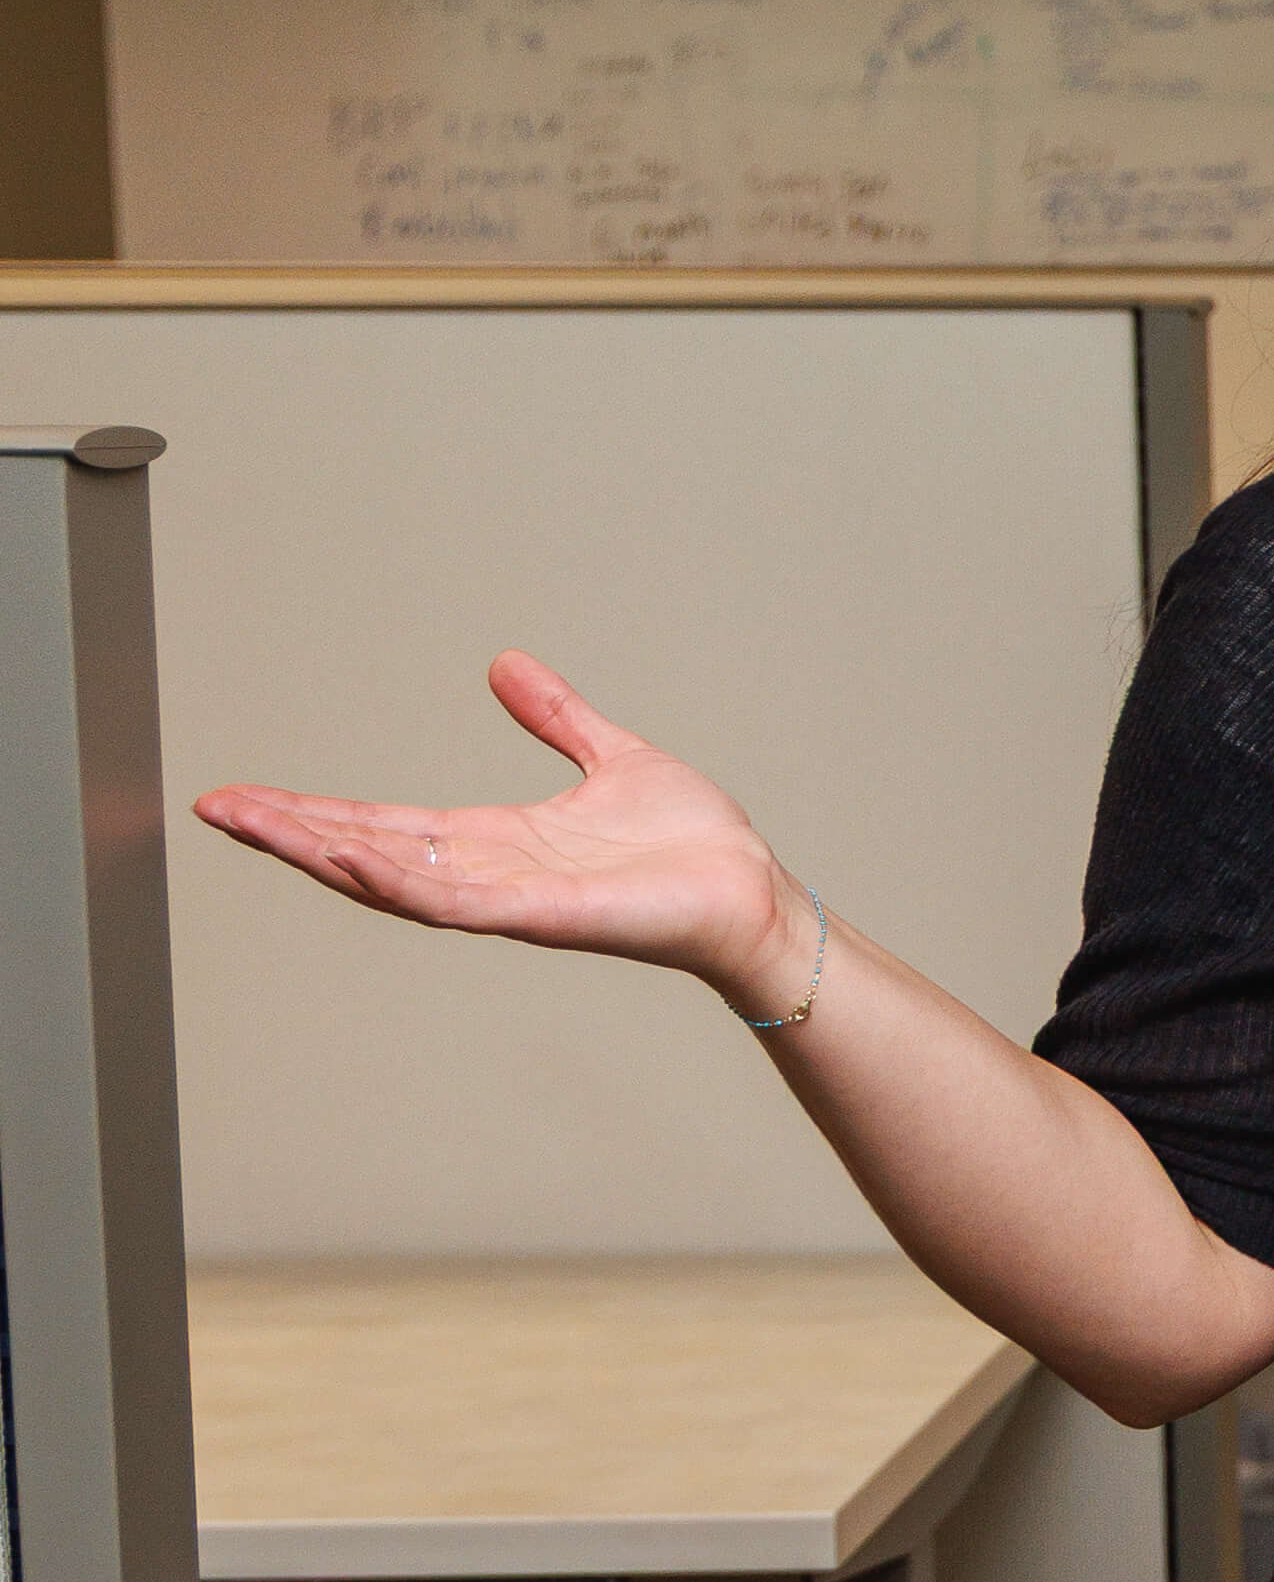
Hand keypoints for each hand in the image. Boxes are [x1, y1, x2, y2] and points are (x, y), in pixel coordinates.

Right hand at [193, 650, 799, 1008]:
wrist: (750, 889)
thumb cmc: (691, 843)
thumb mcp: (610, 758)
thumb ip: (556, 717)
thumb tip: (505, 665)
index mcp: (496, 839)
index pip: (382, 823)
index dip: (313, 810)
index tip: (245, 795)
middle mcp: (490, 873)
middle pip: (367, 851)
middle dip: (291, 832)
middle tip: (215, 808)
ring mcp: (512, 899)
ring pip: (395, 878)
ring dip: (323, 852)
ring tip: (254, 826)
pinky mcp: (546, 916)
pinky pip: (459, 903)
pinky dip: (404, 882)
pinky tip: (352, 858)